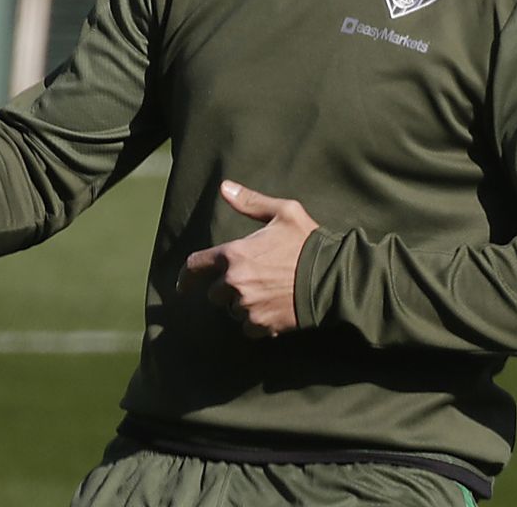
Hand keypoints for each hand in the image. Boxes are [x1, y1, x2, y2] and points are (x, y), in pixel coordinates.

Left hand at [177, 181, 318, 338]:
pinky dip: (257, 322)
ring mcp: (247, 306)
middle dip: (228, 289)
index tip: (183, 285)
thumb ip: (251, 202)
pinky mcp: (261, 325)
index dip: (186, 276)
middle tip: (253, 281)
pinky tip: (274, 310)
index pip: (195, 266)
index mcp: (234, 255)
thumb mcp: (284, 212)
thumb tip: (224, 188)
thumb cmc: (308, 242)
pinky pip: (248, 328)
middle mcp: (235, 283)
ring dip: (243, 305)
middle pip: (215, 294)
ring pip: (232, 311)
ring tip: (268, 294)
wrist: (333, 277)